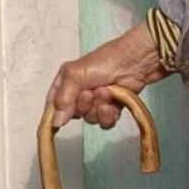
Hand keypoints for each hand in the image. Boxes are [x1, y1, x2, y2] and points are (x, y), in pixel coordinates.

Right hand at [46, 21, 168, 129]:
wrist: (134, 63)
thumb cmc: (104, 62)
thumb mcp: (76, 74)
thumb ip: (63, 97)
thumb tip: (56, 122)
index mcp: (67, 80)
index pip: (53, 103)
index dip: (54, 115)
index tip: (56, 126)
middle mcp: (79, 91)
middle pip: (73, 114)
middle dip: (83, 106)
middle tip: (90, 94)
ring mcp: (96, 100)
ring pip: (90, 119)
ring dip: (98, 109)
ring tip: (106, 93)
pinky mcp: (112, 107)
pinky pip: (105, 122)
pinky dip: (109, 116)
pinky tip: (113, 104)